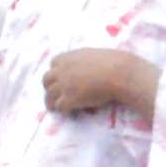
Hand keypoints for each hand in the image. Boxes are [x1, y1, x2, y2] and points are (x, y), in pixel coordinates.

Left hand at [42, 45, 158, 116]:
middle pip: (46, 80)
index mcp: (67, 57)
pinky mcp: (69, 99)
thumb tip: (84, 66)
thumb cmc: (112, 62)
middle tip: (53, 93)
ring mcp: (64, 85)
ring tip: (53, 107)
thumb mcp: (92, 54)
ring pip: (49, 95)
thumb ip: (82, 60)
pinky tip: (67, 112)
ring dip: (51, 101)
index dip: (56, 71)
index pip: (53, 63)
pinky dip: (62, 110)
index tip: (60, 77)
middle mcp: (61, 70)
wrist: (118, 73)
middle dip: (49, 87)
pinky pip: (59, 106)